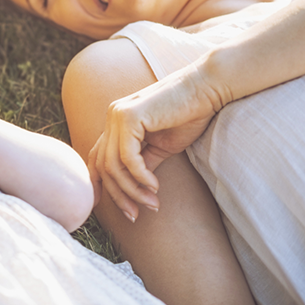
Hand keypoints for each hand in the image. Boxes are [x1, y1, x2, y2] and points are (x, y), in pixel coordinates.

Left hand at [89, 62, 227, 221]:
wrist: (207, 88)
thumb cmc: (189, 115)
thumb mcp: (161, 147)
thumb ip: (142, 165)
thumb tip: (132, 190)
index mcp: (117, 123)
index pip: (97, 158)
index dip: (100, 186)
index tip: (116, 209)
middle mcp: (112, 117)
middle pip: (102, 166)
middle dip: (118, 195)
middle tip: (136, 215)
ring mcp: (117, 115)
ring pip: (112, 165)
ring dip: (131, 190)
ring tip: (152, 203)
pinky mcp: (129, 116)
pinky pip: (127, 157)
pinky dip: (139, 176)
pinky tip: (154, 186)